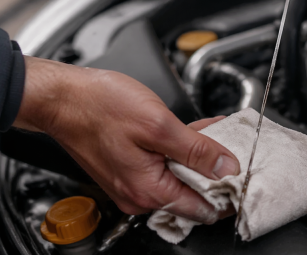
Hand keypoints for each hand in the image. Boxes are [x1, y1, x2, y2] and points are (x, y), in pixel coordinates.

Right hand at [14, 57, 239, 222]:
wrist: (63, 97)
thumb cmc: (100, 107)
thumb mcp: (159, 125)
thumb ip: (197, 150)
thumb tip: (226, 168)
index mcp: (149, 191)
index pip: (202, 209)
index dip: (227, 192)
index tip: (243, 174)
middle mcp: (139, 195)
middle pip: (192, 192)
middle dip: (214, 170)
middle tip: (231, 145)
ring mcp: (131, 183)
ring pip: (178, 176)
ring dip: (197, 157)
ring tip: (214, 133)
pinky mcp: (126, 169)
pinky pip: (162, 166)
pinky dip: (178, 151)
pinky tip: (191, 132)